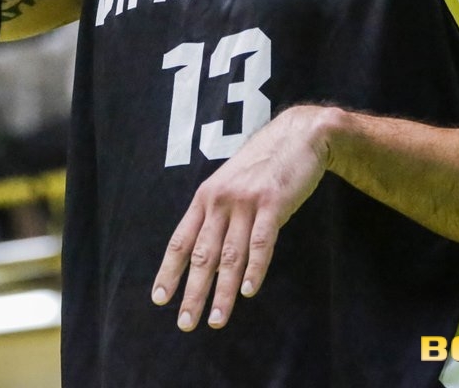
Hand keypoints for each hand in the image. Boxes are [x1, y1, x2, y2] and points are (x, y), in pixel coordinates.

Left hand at [151, 105, 337, 331]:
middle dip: (193, 292)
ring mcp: (245, 201)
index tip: (160, 299)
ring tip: (217, 320)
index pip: (181, 240)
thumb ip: (219, 217)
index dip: (170, 271)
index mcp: (205, 198)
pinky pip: (261, 242)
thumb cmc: (264, 165)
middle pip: (203, 254)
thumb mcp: (232, 185)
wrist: (298, 135)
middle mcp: (220, 200)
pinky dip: (254, 268)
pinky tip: (247, 291)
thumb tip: (210, 259)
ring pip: (230, 255)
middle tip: (186, 323)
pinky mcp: (273, 202)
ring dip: (222, 292)